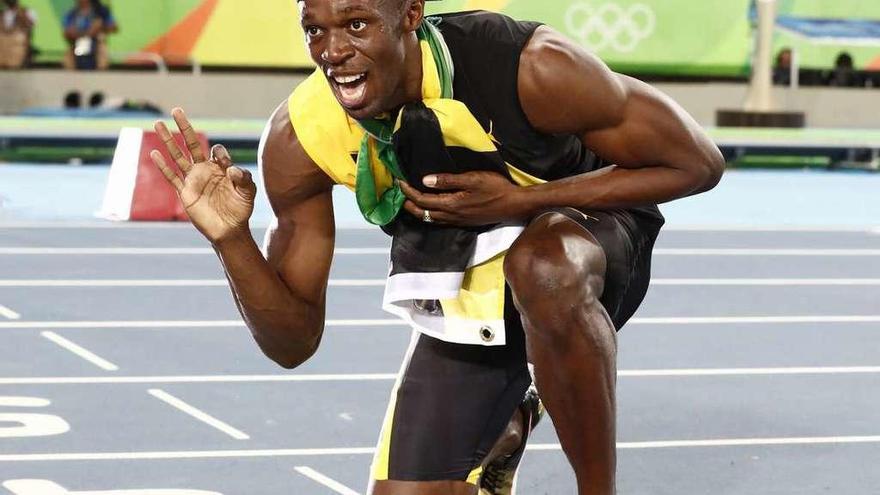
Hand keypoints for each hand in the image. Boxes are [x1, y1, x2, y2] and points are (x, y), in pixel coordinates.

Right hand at [150, 108, 255, 243]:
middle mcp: (205, 170)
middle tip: (176, 110)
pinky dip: (162, 166)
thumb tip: (231, 169)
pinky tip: (154, 153)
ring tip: (158, 123)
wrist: (230, 229)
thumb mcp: (248, 191)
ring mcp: (193, 180)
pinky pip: (171, 177)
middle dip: (184, 127)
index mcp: (220, 167)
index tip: (225, 165)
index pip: (216, 150)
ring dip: (168, 140)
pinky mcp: (185, 192)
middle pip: (192, 144)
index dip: (220, 153)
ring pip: (177, 156)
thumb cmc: (240, 209)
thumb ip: (244, 178)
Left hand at [399, 171, 530, 226]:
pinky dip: (430, 215)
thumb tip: (425, 180)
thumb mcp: (472, 179)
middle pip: (423, 213)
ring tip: (410, 202)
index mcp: (451, 204)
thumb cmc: (495, 188)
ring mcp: (457, 221)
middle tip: (400, 193)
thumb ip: (448, 181)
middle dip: (408, 204)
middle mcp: (451, 216)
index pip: (422, 200)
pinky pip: (440, 221)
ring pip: (431, 219)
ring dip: (418, 211)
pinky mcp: (463, 222)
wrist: (513, 205)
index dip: (408, 191)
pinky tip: (431, 209)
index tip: (399, 181)